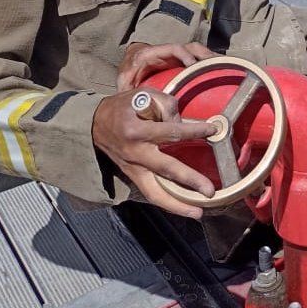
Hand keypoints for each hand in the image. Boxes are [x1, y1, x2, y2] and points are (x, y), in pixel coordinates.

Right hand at [92, 88, 216, 219]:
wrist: (94, 123)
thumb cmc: (122, 107)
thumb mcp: (143, 94)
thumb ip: (165, 104)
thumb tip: (183, 122)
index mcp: (136, 130)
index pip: (171, 132)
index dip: (194, 131)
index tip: (213, 129)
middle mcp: (135, 153)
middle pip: (166, 169)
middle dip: (189, 180)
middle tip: (209, 190)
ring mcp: (132, 168)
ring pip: (155, 192)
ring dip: (177, 205)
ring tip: (197, 213)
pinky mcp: (132, 176)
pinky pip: (150, 193)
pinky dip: (166, 202)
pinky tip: (183, 208)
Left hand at [117, 41, 216, 90]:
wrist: (131, 63)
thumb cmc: (129, 71)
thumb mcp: (125, 80)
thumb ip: (127, 89)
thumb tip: (131, 103)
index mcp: (154, 53)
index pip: (173, 49)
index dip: (184, 54)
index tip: (192, 64)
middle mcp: (169, 51)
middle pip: (192, 48)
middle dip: (205, 55)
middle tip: (216, 66)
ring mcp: (178, 55)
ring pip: (199, 52)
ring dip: (211, 59)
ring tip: (224, 68)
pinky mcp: (184, 62)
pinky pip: (199, 60)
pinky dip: (210, 64)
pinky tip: (222, 71)